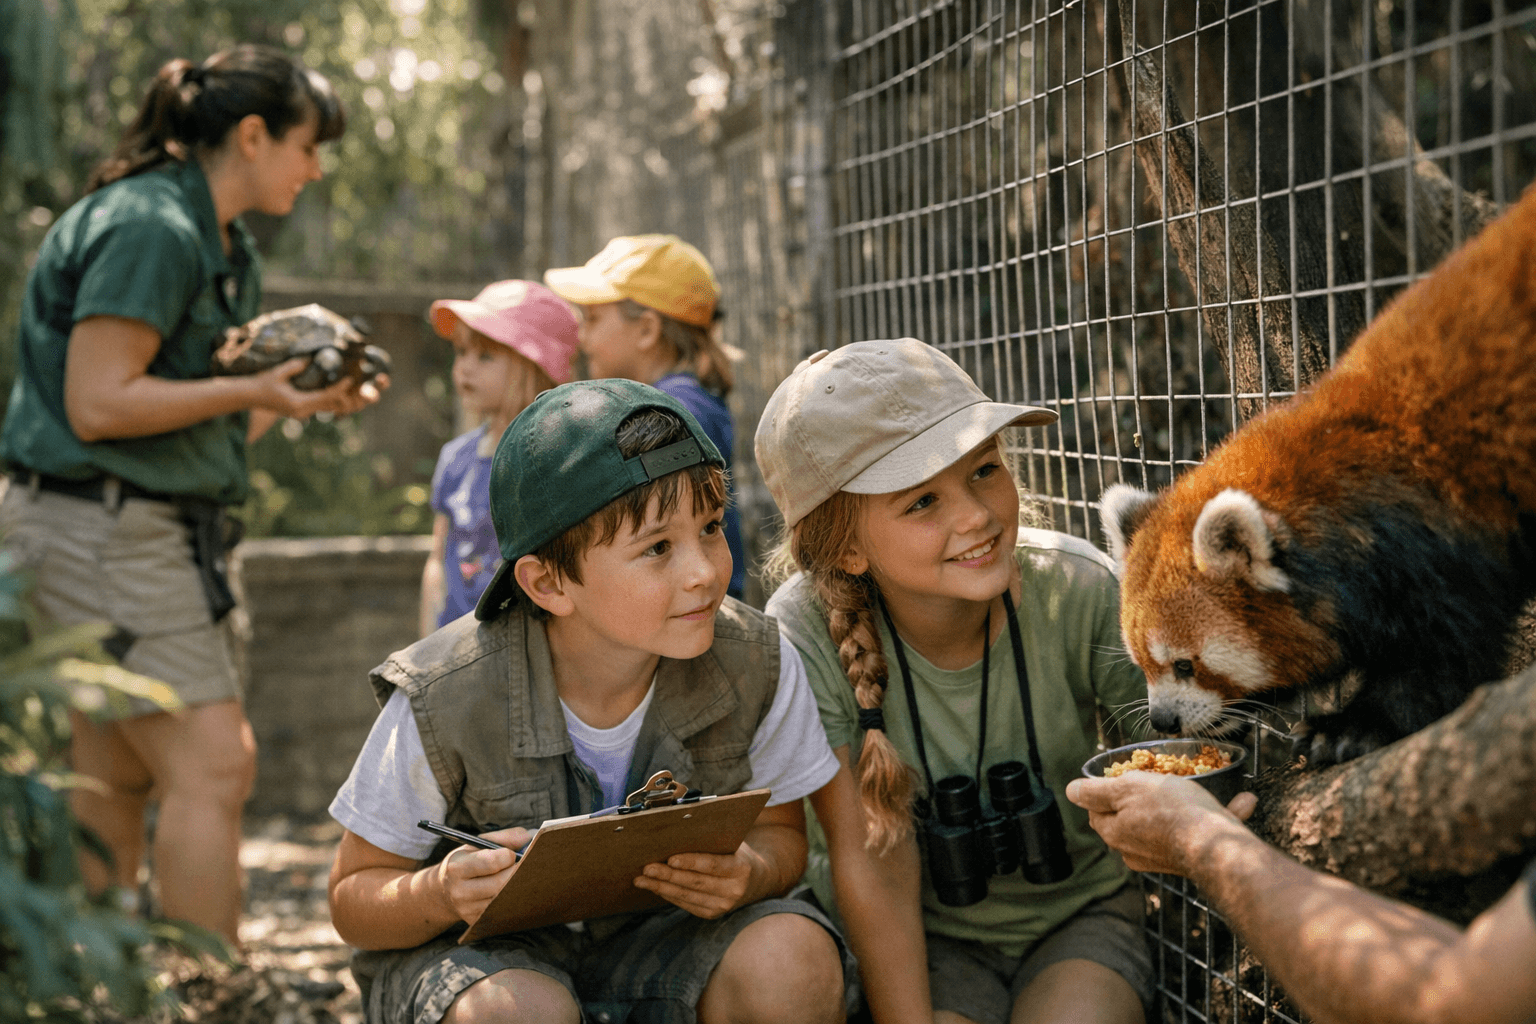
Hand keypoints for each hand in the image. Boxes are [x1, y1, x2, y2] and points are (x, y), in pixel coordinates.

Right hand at [253, 359, 389, 418]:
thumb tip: (310, 358)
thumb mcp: (278, 373)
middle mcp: (302, 411)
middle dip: (346, 396)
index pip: (324, 397)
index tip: (351, 379)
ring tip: (356, 388)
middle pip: (331, 405)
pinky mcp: (301, 411)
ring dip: (341, 399)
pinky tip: (341, 391)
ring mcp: (302, 413)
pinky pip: (321, 406)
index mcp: (298, 404)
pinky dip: (331, 399)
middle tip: (362, 385)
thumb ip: (294, 367)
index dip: (339, 388)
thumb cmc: (262, 383)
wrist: (249, 397)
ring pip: (328, 407)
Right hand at [433, 826, 528, 923]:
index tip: (511, 854)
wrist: (443, 891)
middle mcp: (459, 891)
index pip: (491, 862)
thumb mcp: (477, 844)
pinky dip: (511, 899)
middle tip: (525, 865)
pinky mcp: (475, 921)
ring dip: (516, 886)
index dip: (508, 855)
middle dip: (517, 872)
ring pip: (504, 898)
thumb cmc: (467, 861)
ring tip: (519, 877)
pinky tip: (511, 890)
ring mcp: (467, 910)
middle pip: (501, 883)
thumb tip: (530, 837)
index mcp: (457, 867)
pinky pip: (502, 910)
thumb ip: (505, 837)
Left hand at [634, 842, 759, 919]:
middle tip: (647, 868)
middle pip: (695, 883)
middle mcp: (733, 891)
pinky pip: (685, 904)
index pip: (712, 865)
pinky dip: (668, 895)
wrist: (755, 881)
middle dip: (668, 876)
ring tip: (641, 880)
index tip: (670, 859)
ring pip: (687, 896)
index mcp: (741, 868)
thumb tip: (677, 821)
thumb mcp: (732, 842)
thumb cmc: (737, 853)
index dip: (691, 863)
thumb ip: (710, 836)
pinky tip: (654, 887)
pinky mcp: (712, 914)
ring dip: (661, 888)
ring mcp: (723, 906)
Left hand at [1064, 772, 1257, 875]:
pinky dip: (1219, 816)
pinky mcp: (1195, 860)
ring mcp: (1165, 858)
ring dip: (1191, 802)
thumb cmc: (1171, 811)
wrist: (1217, 847)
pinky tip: (1243, 802)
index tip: (1124, 777)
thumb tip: (1071, 790)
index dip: (1107, 791)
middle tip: (1164, 779)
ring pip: (1173, 823)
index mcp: (1115, 833)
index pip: (1097, 811)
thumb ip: (1097, 791)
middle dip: (1149, 797)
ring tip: (1209, 787)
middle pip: (1132, 817)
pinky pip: (1204, 832)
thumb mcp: (1128, 788)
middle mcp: (1135, 851)